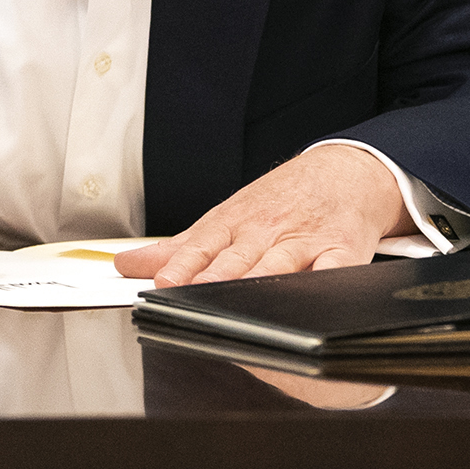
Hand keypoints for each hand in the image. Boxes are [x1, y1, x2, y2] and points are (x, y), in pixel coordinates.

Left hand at [112, 144, 411, 287]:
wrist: (343, 172)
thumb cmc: (278, 202)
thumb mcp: (224, 217)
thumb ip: (177, 248)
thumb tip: (126, 265)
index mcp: (233, 225)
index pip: (200, 248)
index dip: (180, 267)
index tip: (162, 282)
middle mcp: (265, 231)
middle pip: (237, 258)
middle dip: (216, 276)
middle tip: (196, 291)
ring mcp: (304, 241)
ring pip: (280, 263)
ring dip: (261, 278)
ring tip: (245, 296)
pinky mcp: (341, 251)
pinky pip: (334, 268)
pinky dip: (326, 280)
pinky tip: (315, 294)